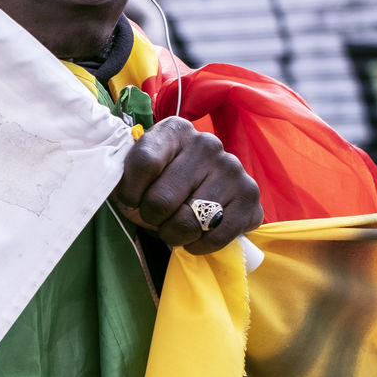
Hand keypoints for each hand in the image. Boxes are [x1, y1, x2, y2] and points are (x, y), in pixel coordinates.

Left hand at [112, 117, 262, 253]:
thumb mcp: (136, 174)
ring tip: (174, 227)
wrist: (201, 191)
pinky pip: (215, 236)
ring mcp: (232, 169)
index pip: (144, 163)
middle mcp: (207, 144)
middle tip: (156, 217)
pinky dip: (198, 246)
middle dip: (151, 218)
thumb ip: (126, 181)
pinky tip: (195, 237)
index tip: (131, 200)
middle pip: (162, 199)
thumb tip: (129, 200)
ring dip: (174, 235)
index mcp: (175, 131)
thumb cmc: (159, 182)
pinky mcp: (249, 196)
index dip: (130, 192)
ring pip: (188, 221)